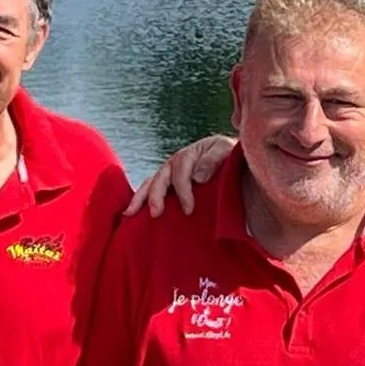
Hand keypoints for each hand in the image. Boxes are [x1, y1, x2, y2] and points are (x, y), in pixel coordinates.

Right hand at [123, 135, 238, 217]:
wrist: (234, 162)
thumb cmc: (230, 157)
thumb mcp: (226, 151)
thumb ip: (213, 160)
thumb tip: (198, 177)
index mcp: (190, 154)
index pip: (181, 171)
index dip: (183, 190)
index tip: (189, 209)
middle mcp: (175, 163)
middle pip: (161, 177)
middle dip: (156, 195)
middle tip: (156, 214)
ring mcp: (170, 174)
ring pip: (151, 183)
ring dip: (140, 198)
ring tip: (130, 214)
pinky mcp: (169, 185)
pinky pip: (152, 190)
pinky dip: (141, 201)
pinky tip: (133, 214)